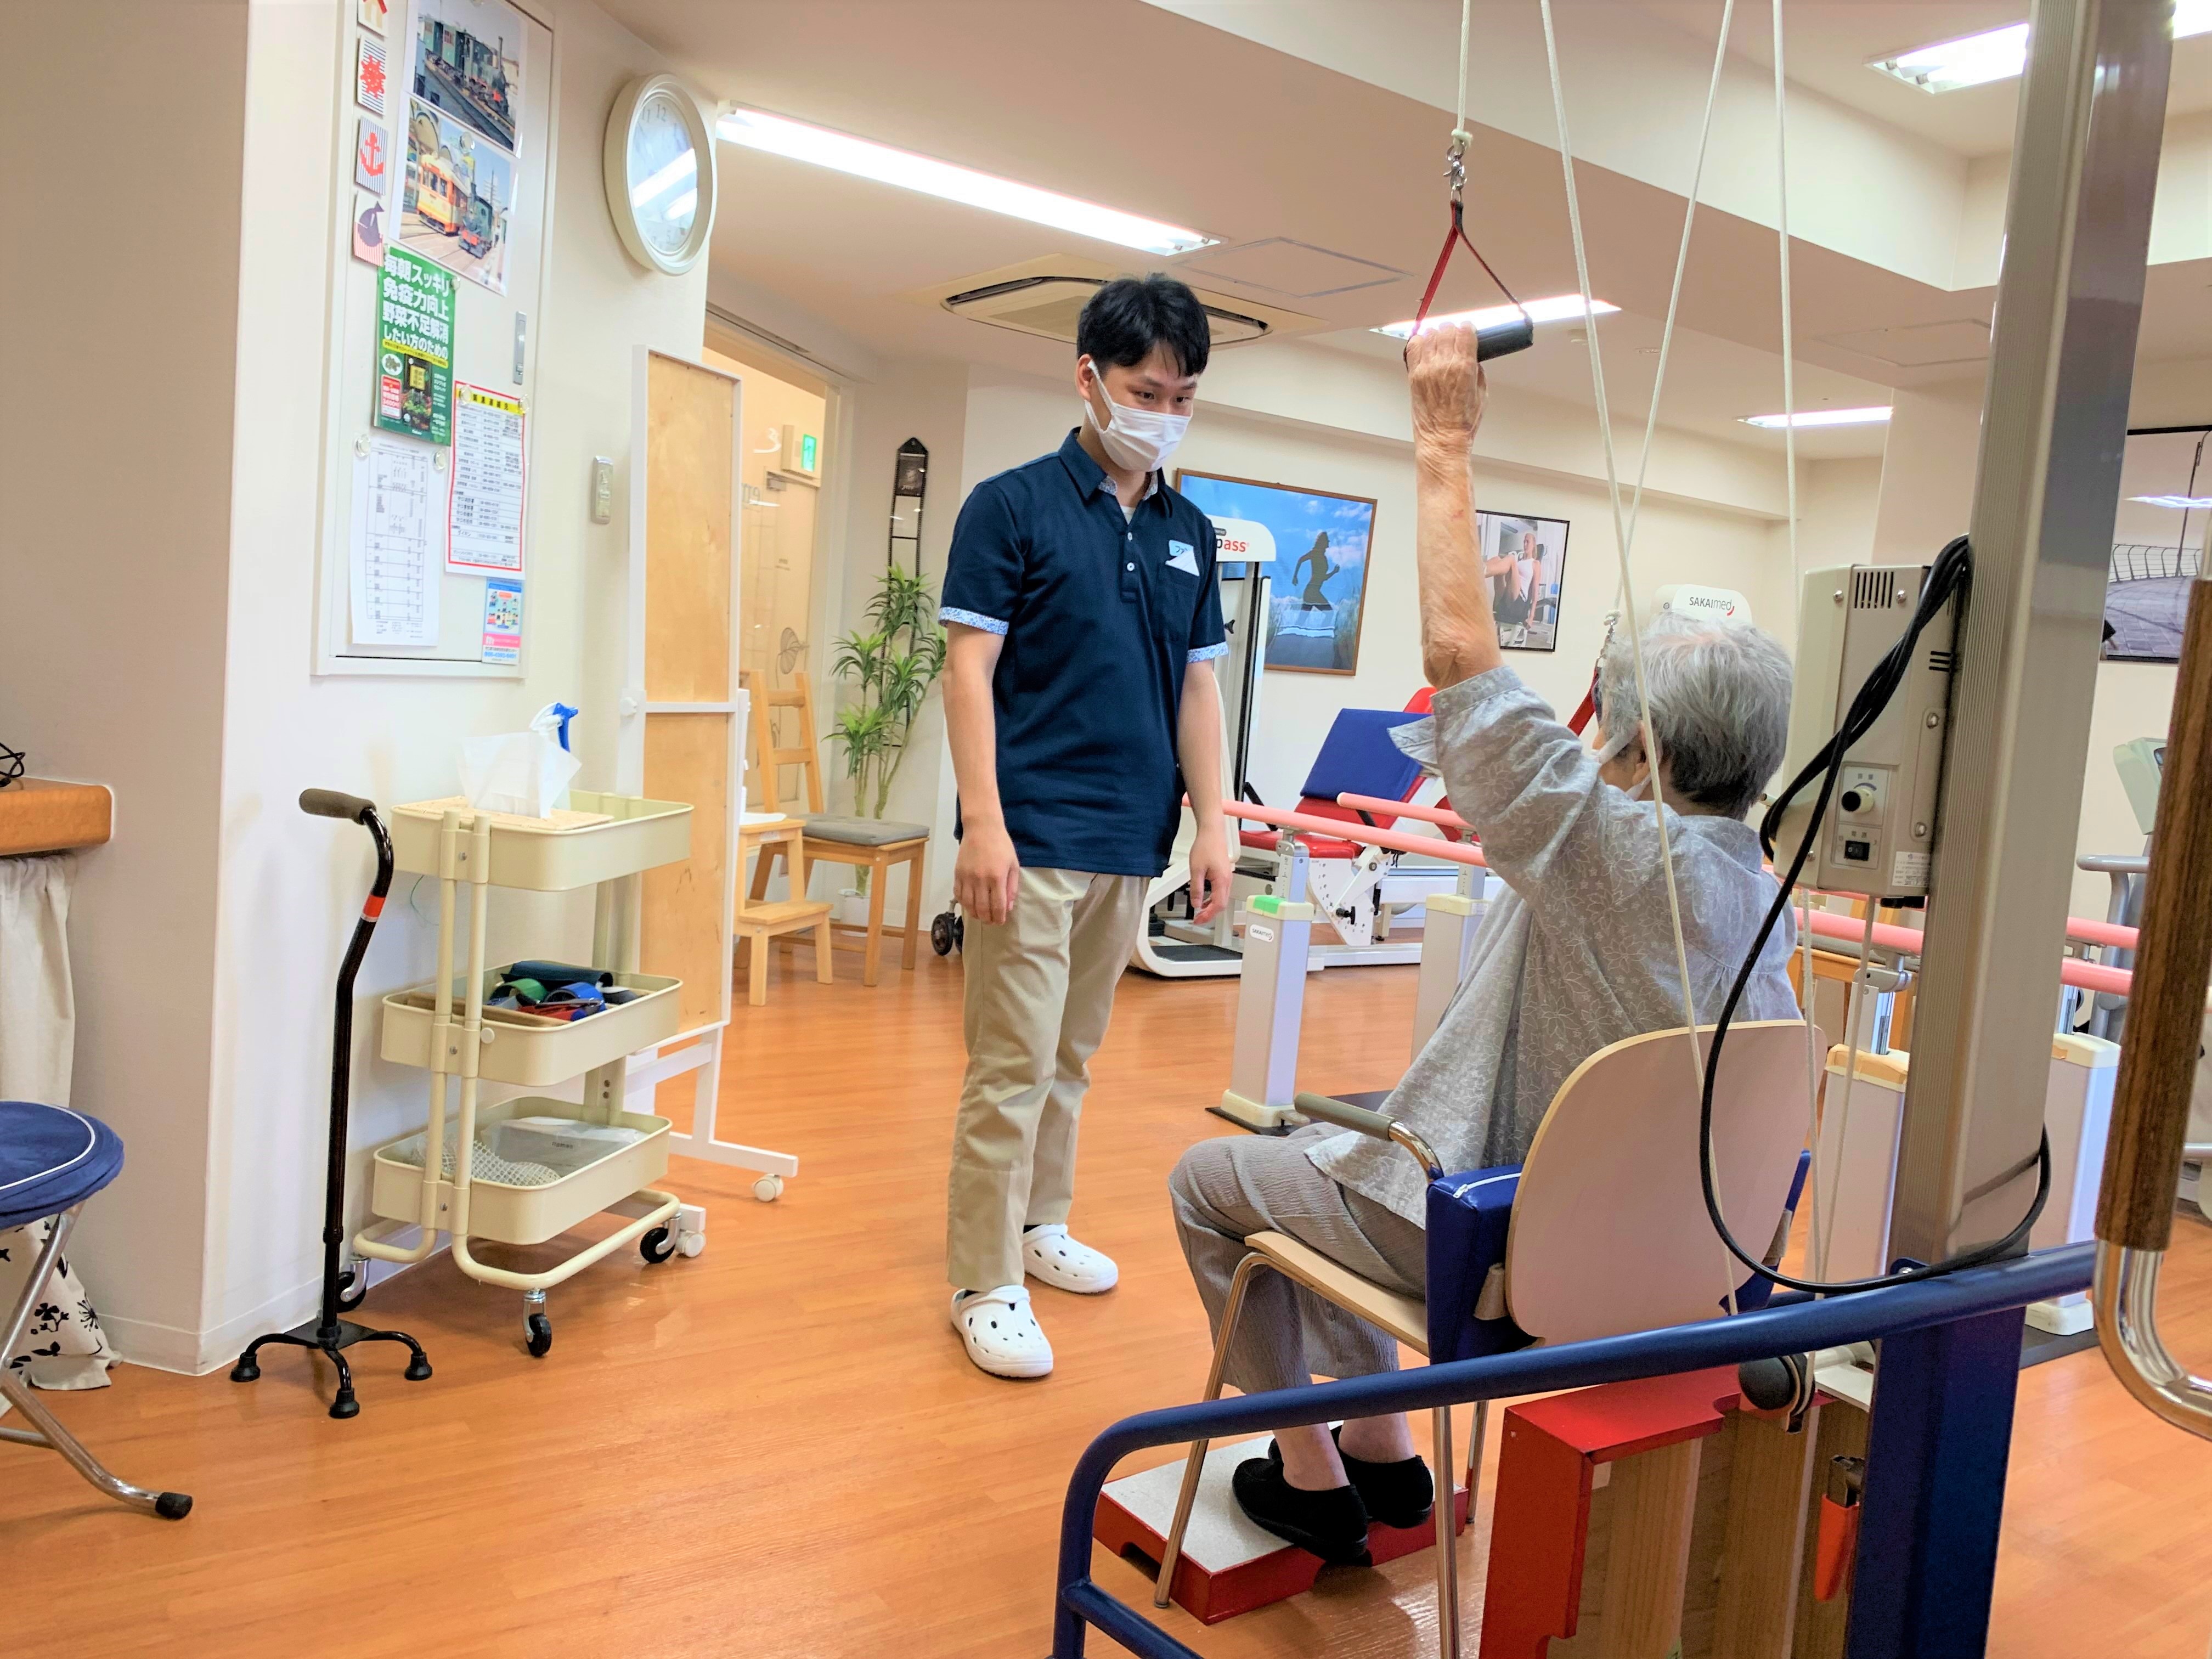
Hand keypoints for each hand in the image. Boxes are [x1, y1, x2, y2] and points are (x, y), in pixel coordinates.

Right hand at [955, 821, 1020, 924]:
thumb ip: (1012, 887)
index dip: (999, 917)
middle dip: (987, 919)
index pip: (997, 906)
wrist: (982, 828)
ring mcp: (967, 877)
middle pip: (982, 908)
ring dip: (975, 914)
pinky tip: (970, 904)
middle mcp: (981, 879)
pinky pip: (958, 894)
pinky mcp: (957, 873)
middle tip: (991, 921)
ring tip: (981, 916)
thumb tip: (1008, 907)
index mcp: (997, 877)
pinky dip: (964, 903)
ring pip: (968, 904)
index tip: (1000, 921)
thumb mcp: (1013, 865)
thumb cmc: (1001, 845)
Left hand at [1187, 819, 1234, 925]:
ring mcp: (1227, 877)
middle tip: (1198, 919)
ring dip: (1211, 907)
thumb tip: (1196, 904)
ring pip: (1222, 898)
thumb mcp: (1196, 869)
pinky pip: (1220, 891)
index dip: (1208, 916)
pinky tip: (1204, 899)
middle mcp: (1227, 880)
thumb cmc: (1206, 845)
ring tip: (1199, 911)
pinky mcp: (1224, 874)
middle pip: (1222, 904)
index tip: (1198, 920)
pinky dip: (1212, 898)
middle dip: (1209, 914)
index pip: (1218, 905)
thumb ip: (1196, 889)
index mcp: (1222, 881)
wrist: (1212, 832)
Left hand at [1406, 322, 1487, 448]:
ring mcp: (1426, 369)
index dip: (1467, 330)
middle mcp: (1444, 364)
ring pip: (1429, 334)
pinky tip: (1426, 350)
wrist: (1442, 438)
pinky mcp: (1414, 375)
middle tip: (1454, 340)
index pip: (1465, 330)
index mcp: (1464, 367)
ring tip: (1440, 346)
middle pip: (1446, 329)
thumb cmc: (1462, 422)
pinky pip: (1413, 346)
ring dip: (1436, 337)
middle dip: (1452, 332)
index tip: (1468, 334)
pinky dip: (1420, 343)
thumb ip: (1477, 369)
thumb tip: (1472, 356)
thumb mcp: (1482, 392)